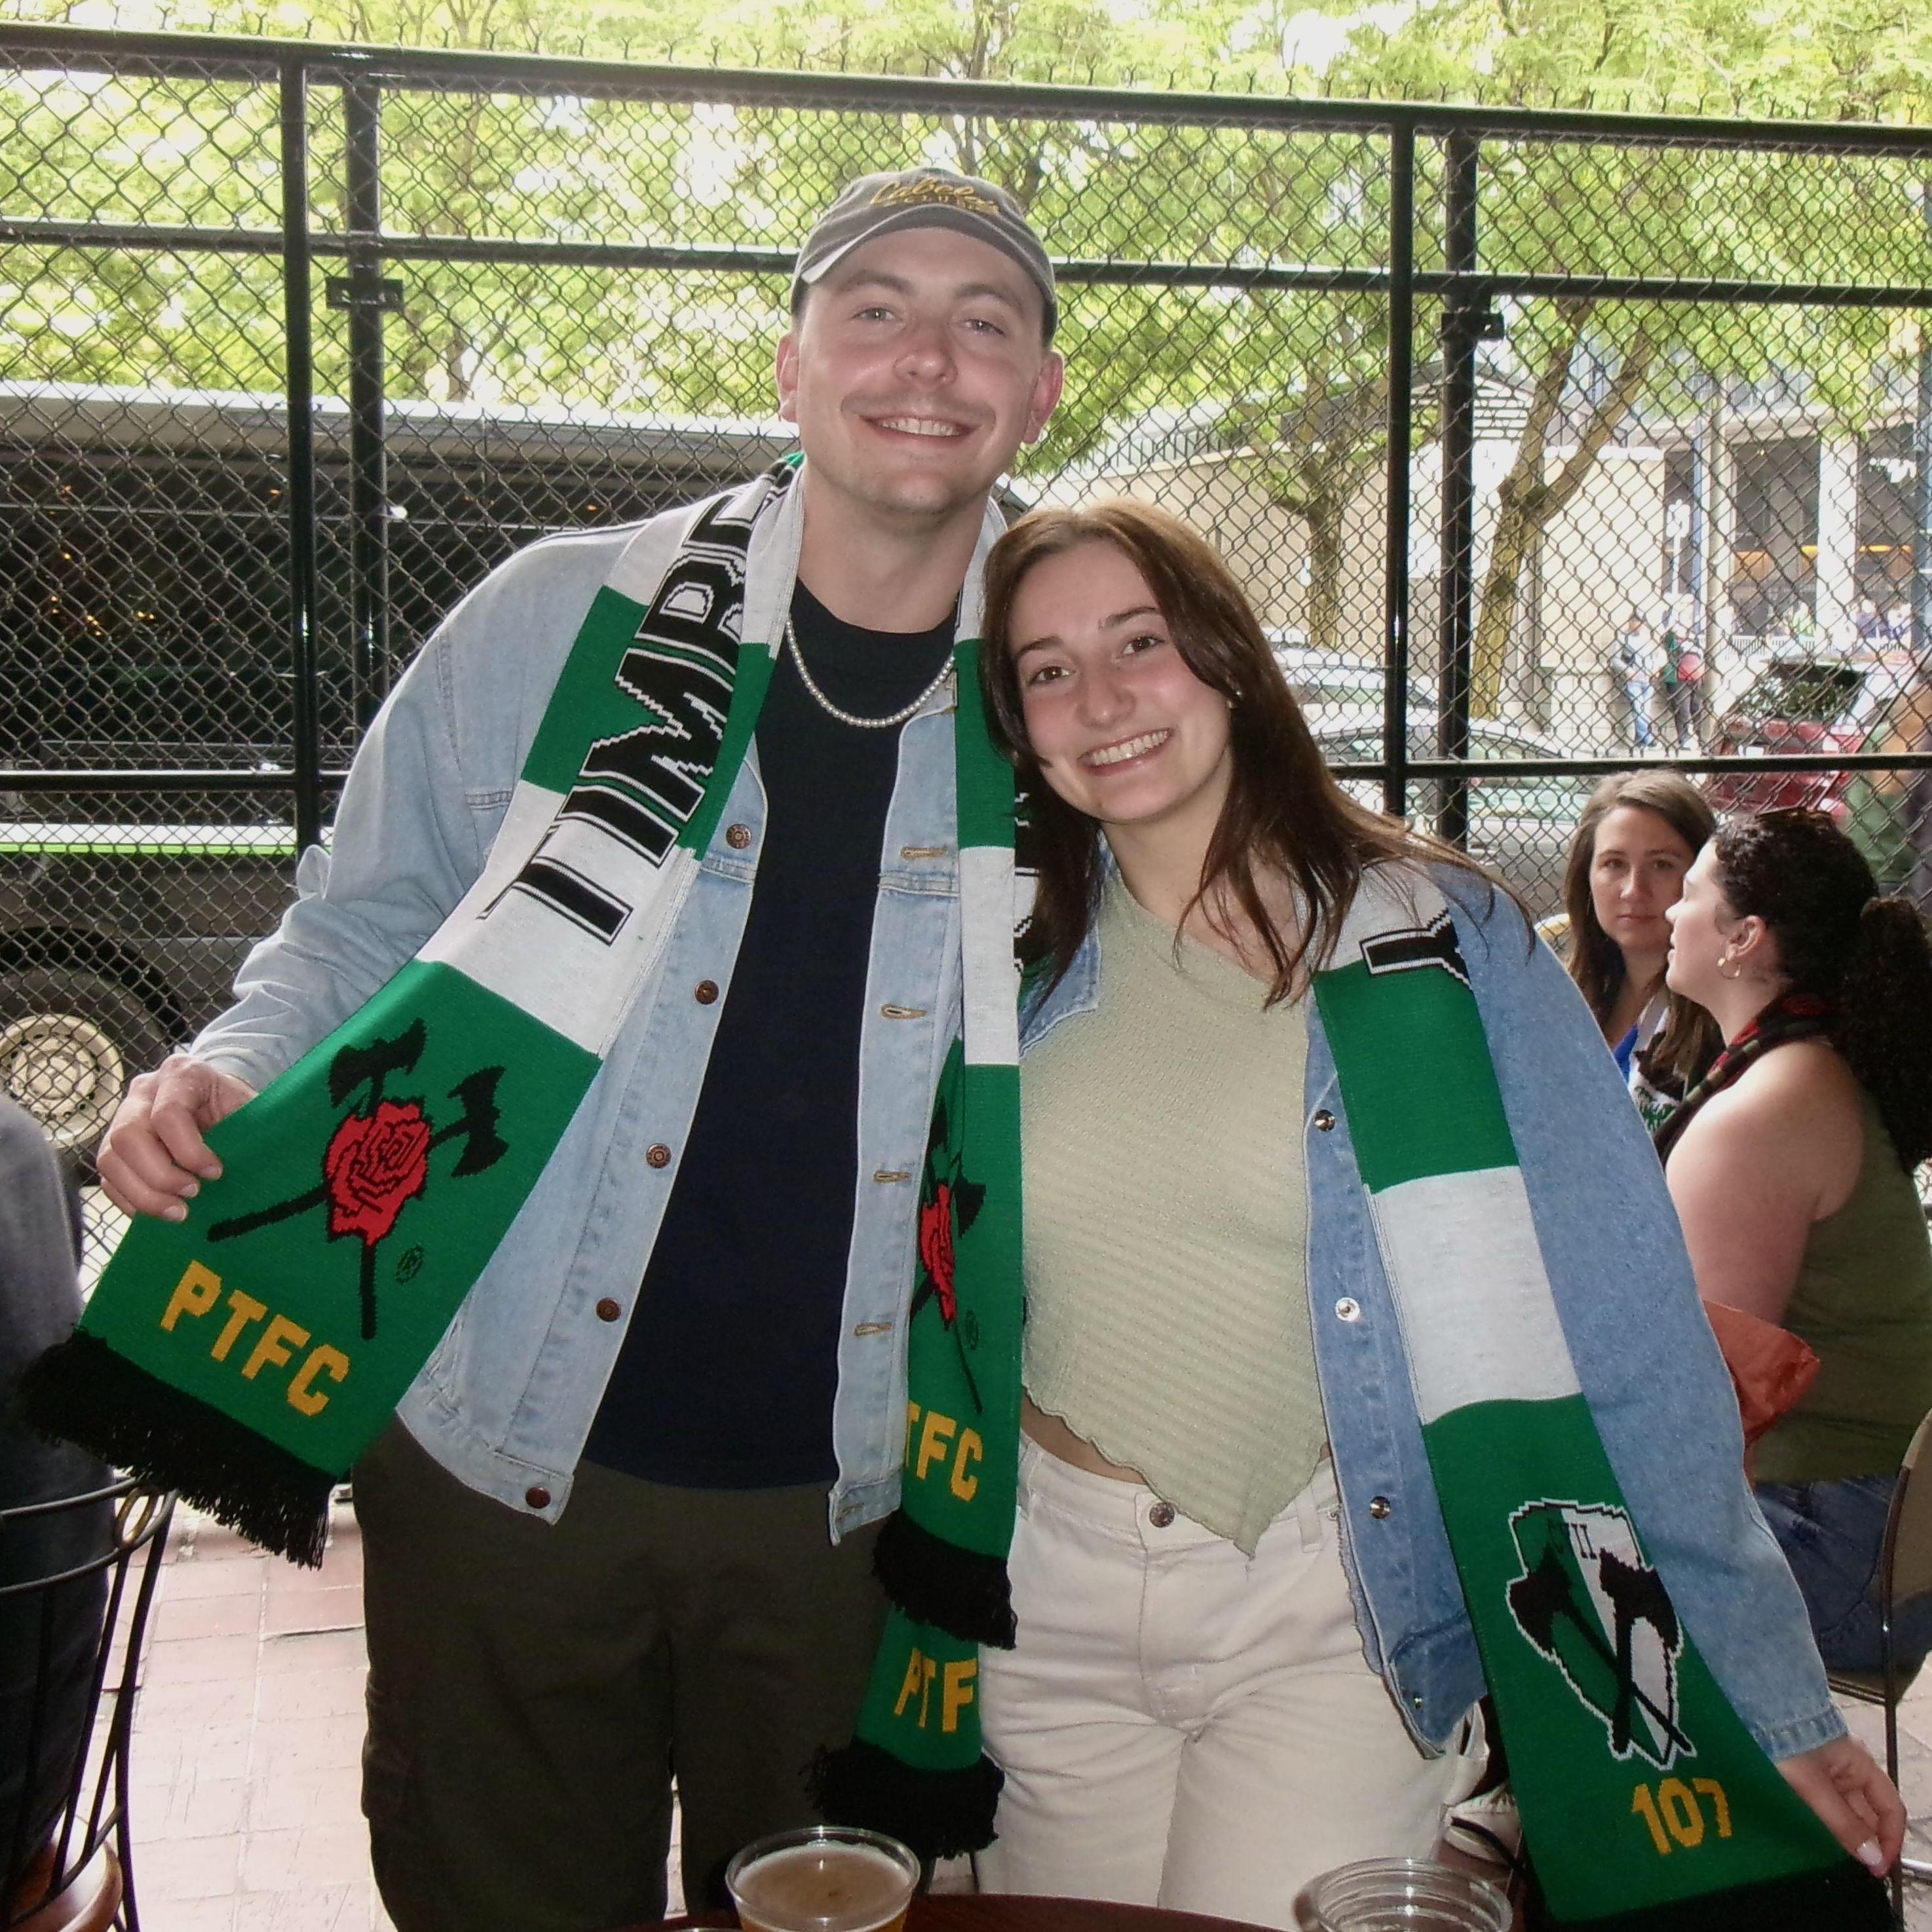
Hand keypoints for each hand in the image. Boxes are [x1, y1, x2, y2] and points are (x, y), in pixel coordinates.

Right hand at [97, 1055, 256, 1221]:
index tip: (215, 1173)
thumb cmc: (240, 1109)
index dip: (189, 1150)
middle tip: (193, 1194)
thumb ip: (251, 1129)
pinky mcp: (115, 1148)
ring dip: (143, 1195)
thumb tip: (254, 1168)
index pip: (167, 1113)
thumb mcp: (252, 1109)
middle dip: (160, 1176)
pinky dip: (132, 1201)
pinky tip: (160, 1211)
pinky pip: (109, 1179)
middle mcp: (143, 1092)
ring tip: (179, 1212)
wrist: (223, 1106)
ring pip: (110, 1160)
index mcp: (180, 1073)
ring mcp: (122, 1118)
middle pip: (128, 1137)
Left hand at [1776, 1734, 1903, 1875]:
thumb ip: (1843, 1822)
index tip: (1877, 1869)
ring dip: (1838, 1834)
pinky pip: (1819, 1803)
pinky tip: (1810, 1837)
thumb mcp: (1813, 1785)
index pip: (1891, 1808)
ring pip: (1841, 1810)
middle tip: (1849, 1870)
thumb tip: (1874, 1858)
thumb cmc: (1785, 1743)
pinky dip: (1819, 1821)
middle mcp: (1845, 1767)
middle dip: (1861, 1842)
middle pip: (1865, 1813)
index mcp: (1859, 1765)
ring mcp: (1822, 1768)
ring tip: (1829, 1859)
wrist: (1746, 1706)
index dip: (1890, 1840)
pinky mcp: (1799, 1771)